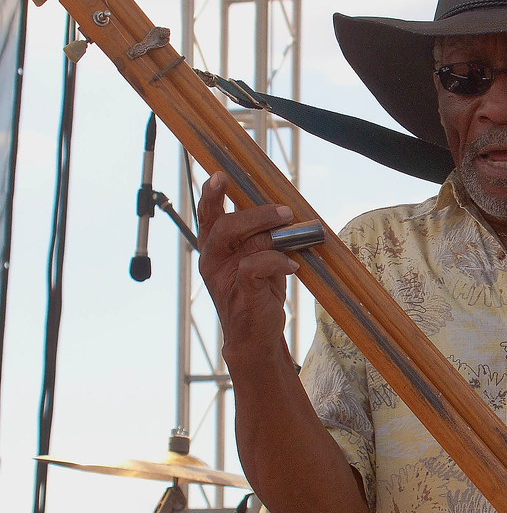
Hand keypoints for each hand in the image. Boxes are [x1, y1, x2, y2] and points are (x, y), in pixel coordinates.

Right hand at [197, 172, 300, 357]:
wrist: (254, 336)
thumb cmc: (257, 294)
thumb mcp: (259, 260)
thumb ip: (262, 238)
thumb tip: (283, 213)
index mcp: (214, 248)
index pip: (208, 216)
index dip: (212, 195)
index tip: (220, 176)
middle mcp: (213, 259)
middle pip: (224, 224)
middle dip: (255, 213)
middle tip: (284, 211)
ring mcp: (224, 276)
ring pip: (242, 241)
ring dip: (272, 232)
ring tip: (292, 229)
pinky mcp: (240, 290)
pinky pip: (255, 264)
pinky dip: (276, 260)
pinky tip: (291, 265)